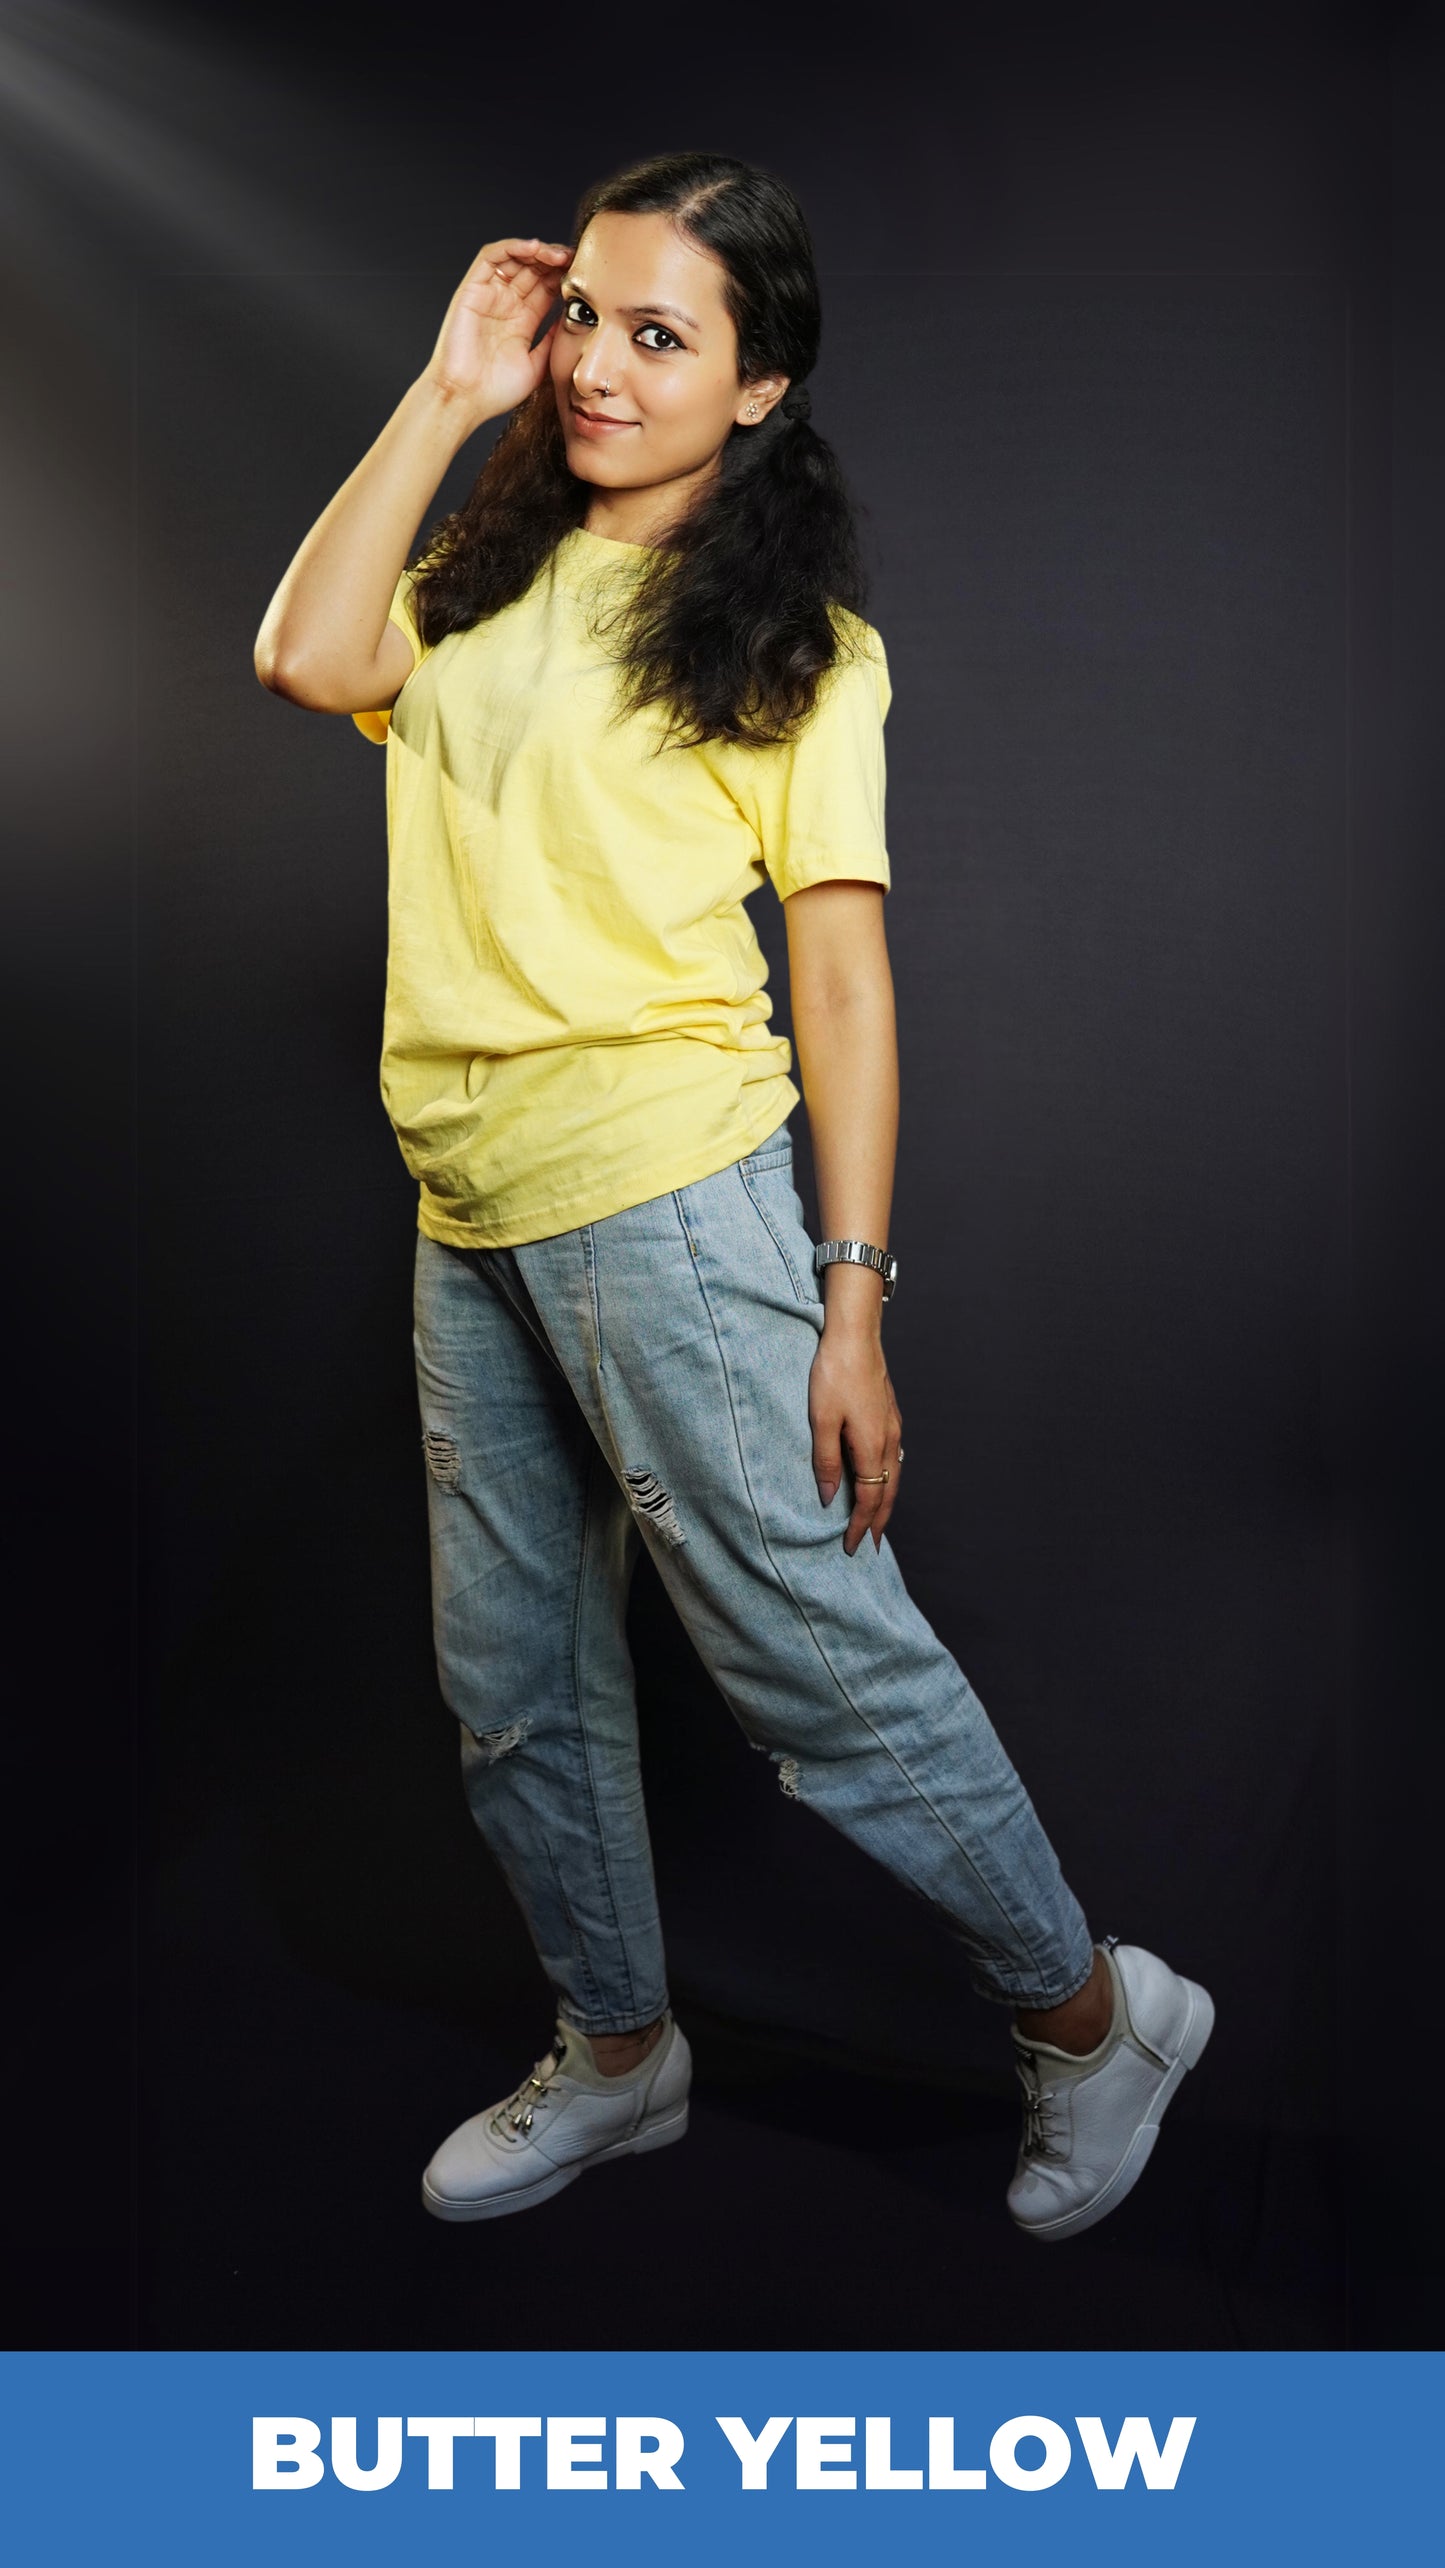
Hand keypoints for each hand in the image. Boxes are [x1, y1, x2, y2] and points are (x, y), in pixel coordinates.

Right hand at [423, 236, 572, 424]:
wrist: (465, 399)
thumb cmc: (496, 390)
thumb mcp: (537, 363)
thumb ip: (552, 339)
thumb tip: (572, 317)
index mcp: (522, 320)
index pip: (546, 287)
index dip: (564, 277)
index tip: (585, 274)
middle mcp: (506, 303)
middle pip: (533, 269)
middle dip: (555, 260)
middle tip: (575, 259)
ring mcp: (489, 295)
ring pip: (515, 258)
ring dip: (538, 251)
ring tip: (558, 255)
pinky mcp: (472, 289)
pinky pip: (491, 257)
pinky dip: (512, 247)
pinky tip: (534, 248)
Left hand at [809, 1321, 903, 1555]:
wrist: (855, 1336)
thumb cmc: (834, 1374)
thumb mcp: (821, 1419)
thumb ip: (826, 1461)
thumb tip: (831, 1498)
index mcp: (872, 1445)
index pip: (870, 1498)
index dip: (861, 1525)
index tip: (851, 1547)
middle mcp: (889, 1440)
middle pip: (889, 1492)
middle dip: (880, 1522)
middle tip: (871, 1547)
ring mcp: (892, 1427)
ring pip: (894, 1476)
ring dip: (885, 1503)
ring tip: (876, 1522)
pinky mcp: (889, 1415)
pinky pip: (893, 1459)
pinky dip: (887, 1480)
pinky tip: (877, 1480)